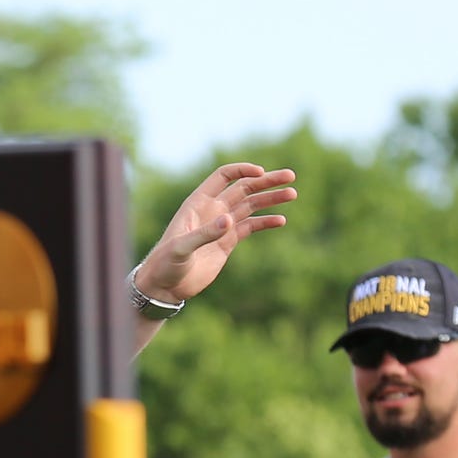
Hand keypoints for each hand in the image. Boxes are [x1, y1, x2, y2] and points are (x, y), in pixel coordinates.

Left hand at [134, 163, 297, 306]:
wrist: (165, 287)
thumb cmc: (165, 264)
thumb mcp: (181, 248)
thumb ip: (204, 234)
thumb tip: (229, 220)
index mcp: (198, 203)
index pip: (224, 176)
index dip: (243, 171)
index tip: (261, 174)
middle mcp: (212, 210)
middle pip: (244, 188)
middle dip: (267, 182)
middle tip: (290, 178)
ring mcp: (221, 226)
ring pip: (250, 206)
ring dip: (271, 199)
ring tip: (292, 194)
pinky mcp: (227, 243)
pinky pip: (250, 227)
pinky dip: (265, 222)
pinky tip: (280, 220)